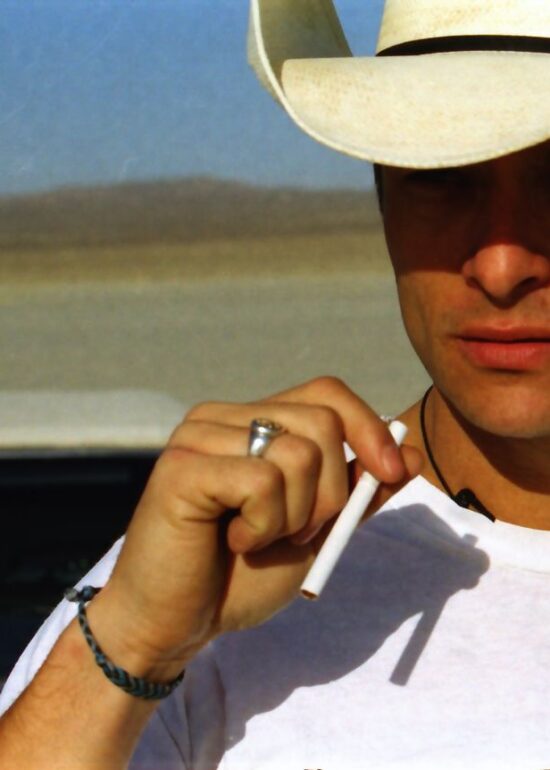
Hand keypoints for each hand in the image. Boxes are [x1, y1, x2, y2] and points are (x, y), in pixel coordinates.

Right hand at [96, 377, 421, 672]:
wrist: (177, 623)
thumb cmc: (240, 576)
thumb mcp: (316, 531)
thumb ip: (357, 491)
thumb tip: (407, 451)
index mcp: (254, 423)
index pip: (326, 392)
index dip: (368, 426)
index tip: (391, 473)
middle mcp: (224, 417)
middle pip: (322, 422)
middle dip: (332, 494)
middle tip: (295, 533)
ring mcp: (199, 435)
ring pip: (297, 453)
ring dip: (297, 516)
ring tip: (259, 538)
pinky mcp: (181, 465)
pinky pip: (262, 481)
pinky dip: (264, 525)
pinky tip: (233, 541)